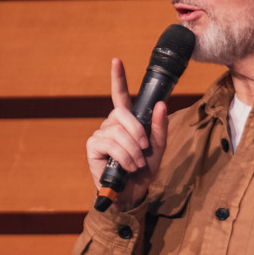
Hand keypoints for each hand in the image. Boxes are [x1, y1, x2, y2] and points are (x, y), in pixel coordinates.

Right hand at [84, 59, 168, 207]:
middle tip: (144, 148)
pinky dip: (122, 155)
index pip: (120, 95)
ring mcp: (100, 134)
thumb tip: (161, 105)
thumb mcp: (158, 149)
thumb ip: (160, 127)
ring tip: (136, 164)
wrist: (132, 193)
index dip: (117, 77)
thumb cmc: (143, 170)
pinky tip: (127, 166)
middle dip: (137, 130)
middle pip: (121, 112)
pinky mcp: (92, 147)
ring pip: (117, 131)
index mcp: (127, 121)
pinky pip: (109, 143)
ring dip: (132, 150)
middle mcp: (111, 124)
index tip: (116, 60)